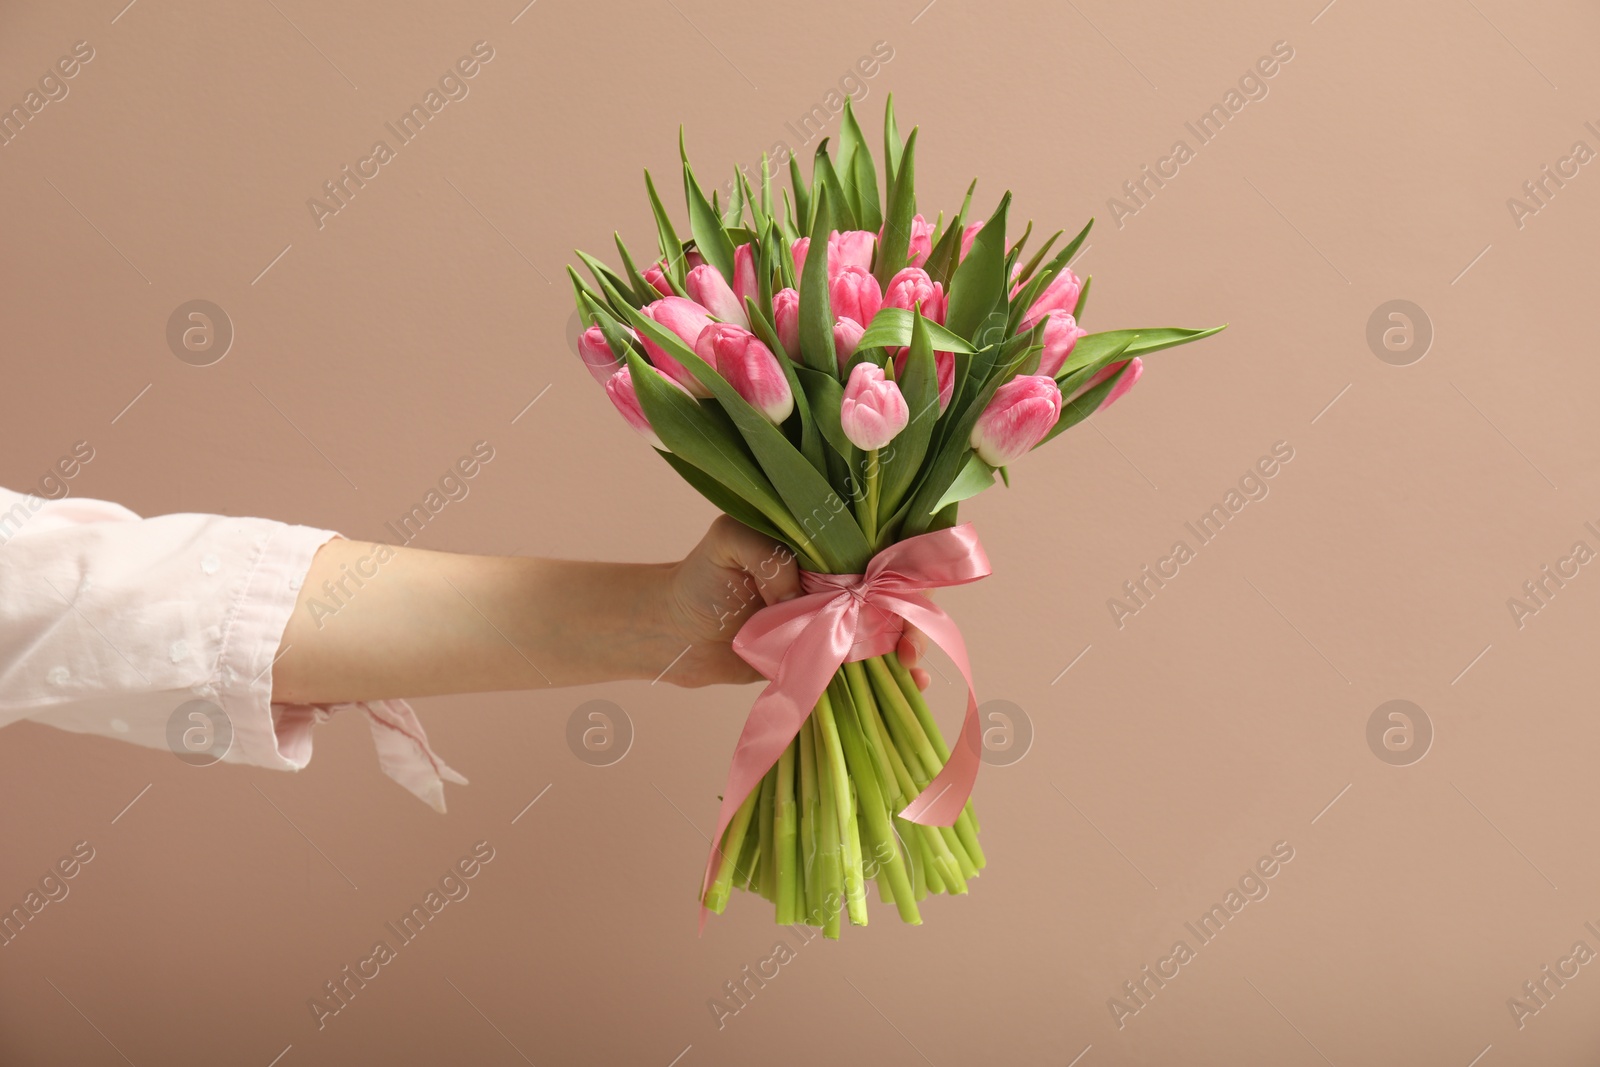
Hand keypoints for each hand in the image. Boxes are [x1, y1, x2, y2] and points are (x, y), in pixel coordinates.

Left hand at [659, 516, 930, 689]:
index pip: (879, 552)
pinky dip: (890, 676)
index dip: (901, 574)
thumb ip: (770, 554)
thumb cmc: (701, 578)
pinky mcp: (823, 658)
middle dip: (911, 619)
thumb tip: (803, 595)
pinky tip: (911, 687)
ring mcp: (832, 622)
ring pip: (885, 632)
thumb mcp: (730, 541)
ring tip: (913, 674)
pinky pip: (863, 665)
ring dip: (909, 650)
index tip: (908, 601)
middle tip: (910, 648)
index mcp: (824, 546)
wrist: (674, 633)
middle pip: (892, 595)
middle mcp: (836, 581)